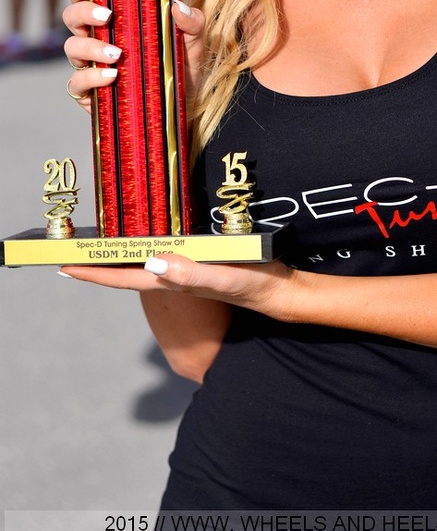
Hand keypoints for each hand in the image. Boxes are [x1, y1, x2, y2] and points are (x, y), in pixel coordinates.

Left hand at [60, 255, 299, 321]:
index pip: (123, 277)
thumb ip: (190, 273)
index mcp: (172, 279)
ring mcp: (185, 272)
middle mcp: (173, 276)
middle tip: (72, 250)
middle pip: (127, 271)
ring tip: (99, 243)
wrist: (280, 292)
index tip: (63, 266)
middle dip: (99, 263)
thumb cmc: (253, 284)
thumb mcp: (222, 276)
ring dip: (120, 255)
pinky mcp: (199, 263)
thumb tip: (150, 263)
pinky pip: (164, 255)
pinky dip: (147, 248)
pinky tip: (149, 239)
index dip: (92, 273)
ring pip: (143, 263)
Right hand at [62, 0, 205, 106]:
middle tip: (108, 17)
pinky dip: (91, 77)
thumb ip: (192, 23)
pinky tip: (112, 76)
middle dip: (83, 12)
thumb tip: (178, 6)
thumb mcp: (194, 43)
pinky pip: (77, 83)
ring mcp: (90, 66)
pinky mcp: (90, 93)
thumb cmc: (182, 66)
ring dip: (90, 47)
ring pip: (72, 48)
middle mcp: (97, 39)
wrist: (184, 105)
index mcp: (115, 20)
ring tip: (117, 53)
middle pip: (72, 17)